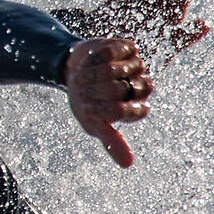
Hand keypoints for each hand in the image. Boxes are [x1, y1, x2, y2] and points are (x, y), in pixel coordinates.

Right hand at [63, 36, 152, 167]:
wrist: (74, 70)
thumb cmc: (85, 102)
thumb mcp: (93, 124)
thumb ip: (112, 141)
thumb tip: (128, 165)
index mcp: (134, 109)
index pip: (132, 111)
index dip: (109, 108)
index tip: (93, 105)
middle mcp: (139, 87)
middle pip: (127, 88)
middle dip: (101, 88)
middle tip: (88, 87)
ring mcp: (135, 67)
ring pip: (128, 67)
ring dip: (101, 70)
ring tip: (90, 72)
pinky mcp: (128, 48)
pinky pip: (121, 49)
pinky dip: (103, 54)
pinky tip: (95, 59)